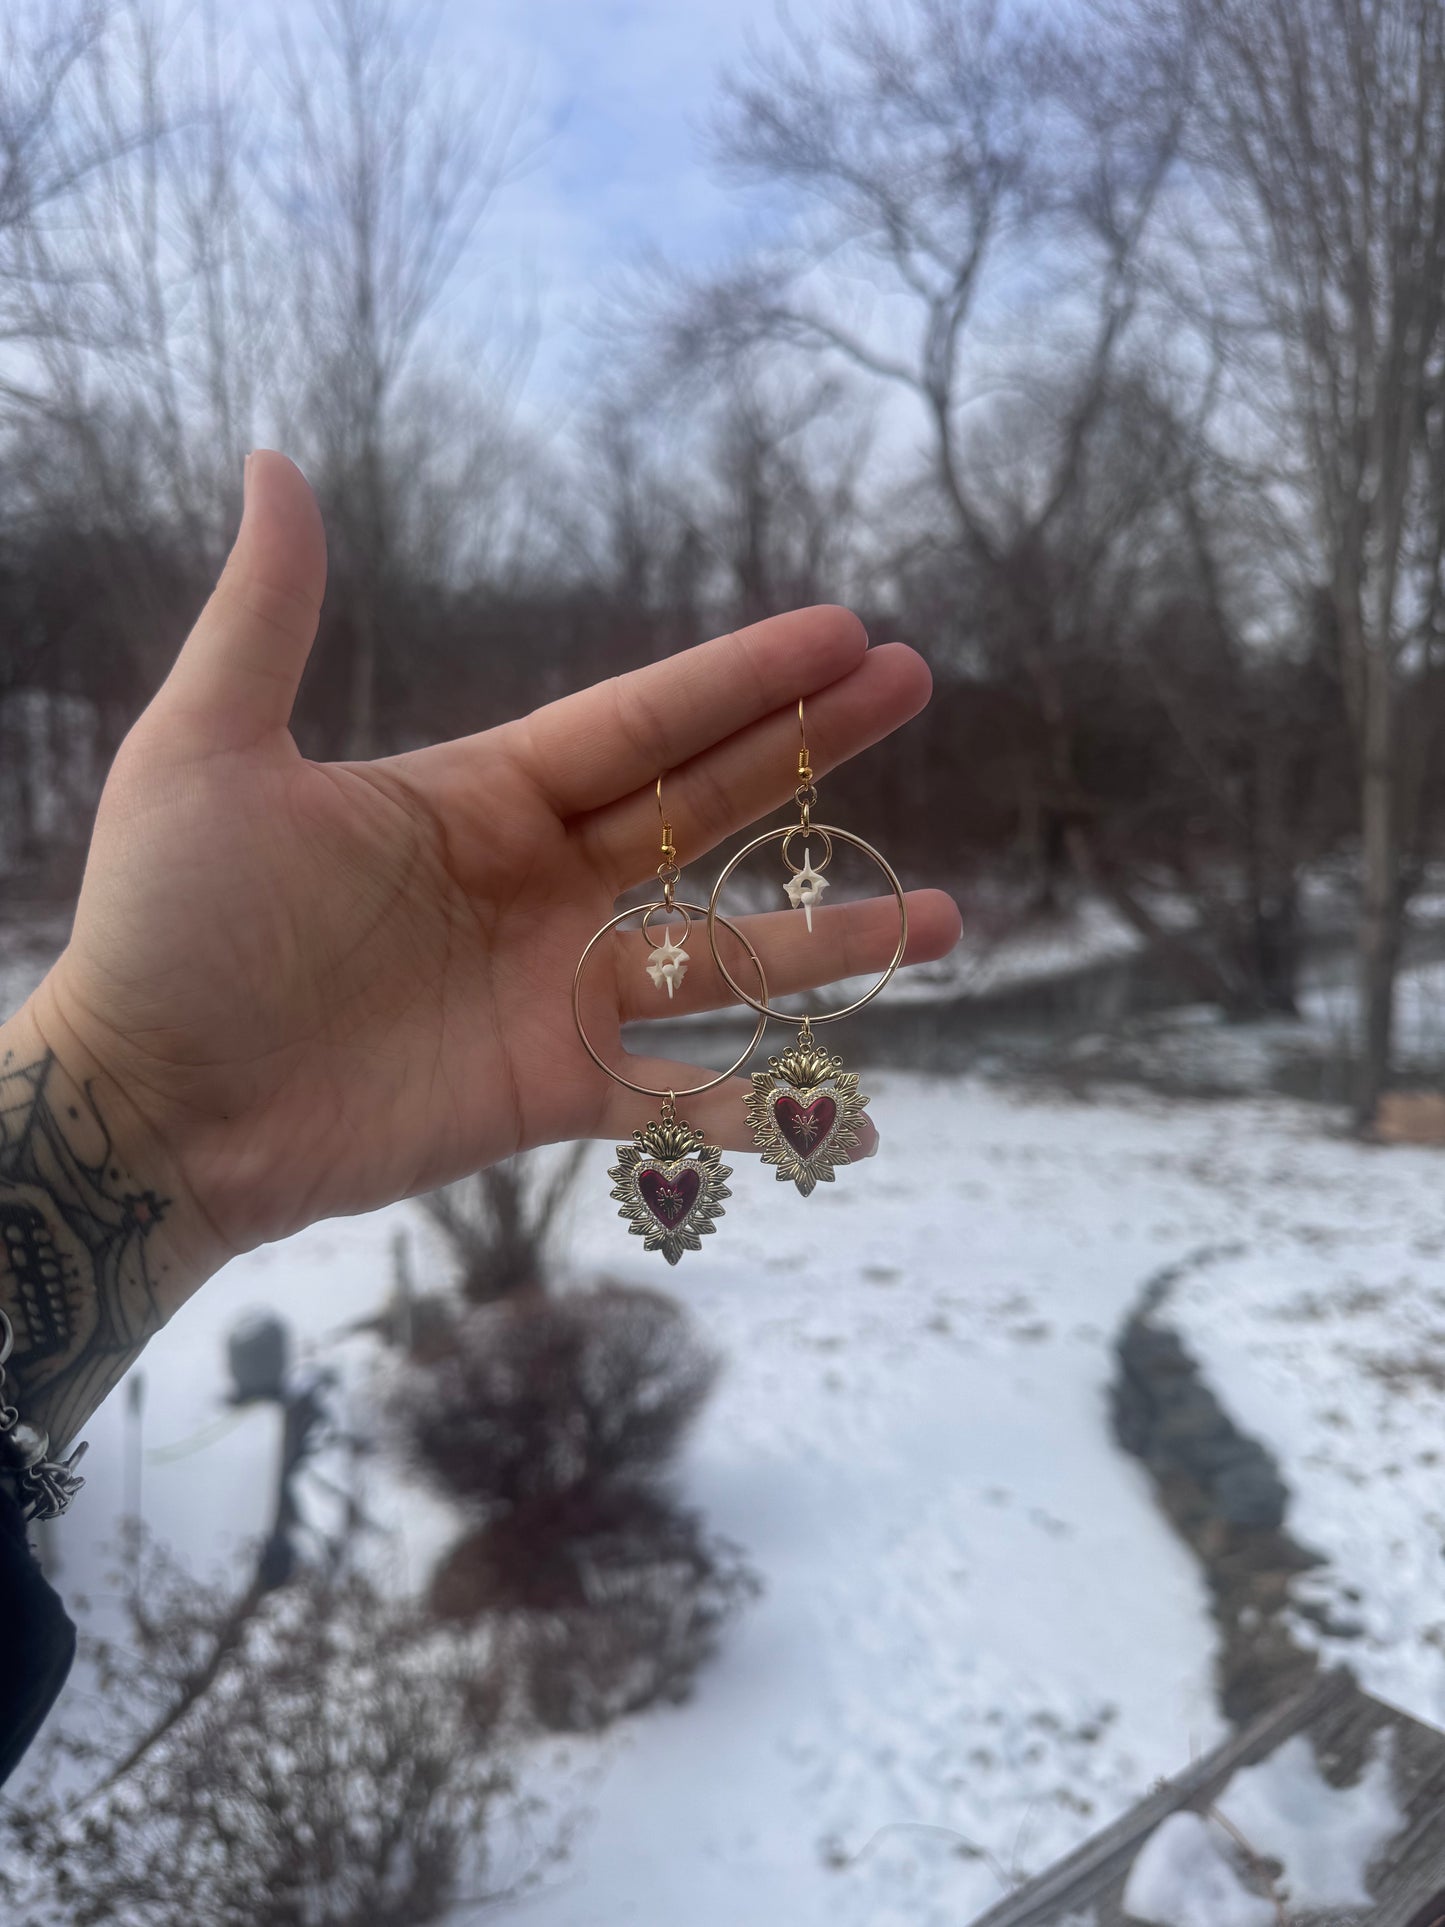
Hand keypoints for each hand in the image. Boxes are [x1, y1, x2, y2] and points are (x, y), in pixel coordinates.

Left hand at [32, 452, 958, 1267]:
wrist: (144, 1107)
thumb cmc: (168, 927)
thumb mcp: (207, 749)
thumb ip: (269, 615)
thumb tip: (277, 459)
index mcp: (480, 797)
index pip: (642, 723)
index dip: (744, 679)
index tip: (844, 629)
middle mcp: (538, 887)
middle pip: (705, 805)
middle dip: (813, 748)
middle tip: (916, 684)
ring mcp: (553, 993)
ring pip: (723, 957)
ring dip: (833, 938)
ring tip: (951, 919)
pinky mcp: (547, 1094)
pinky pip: (676, 1097)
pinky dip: (759, 1107)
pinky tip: (850, 1112)